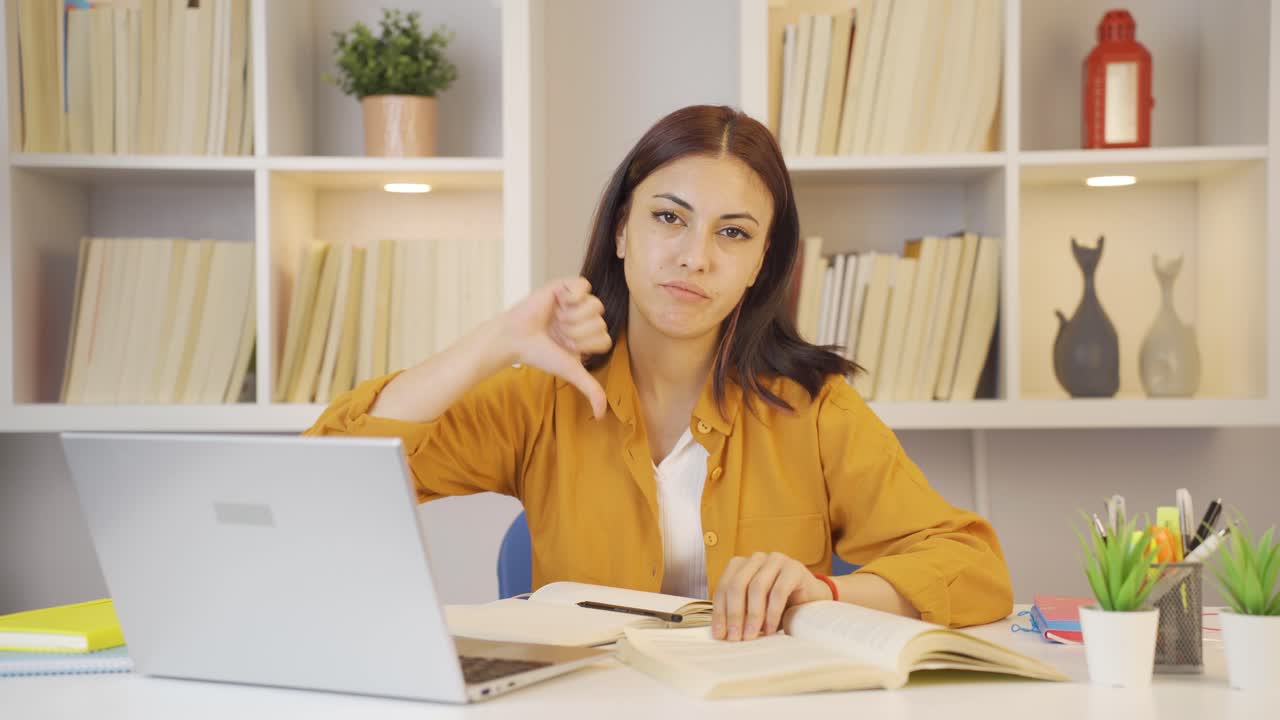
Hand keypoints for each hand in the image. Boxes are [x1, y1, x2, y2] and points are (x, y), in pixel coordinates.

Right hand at [501, 277, 612, 417]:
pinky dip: (573, 296)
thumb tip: (601, 416)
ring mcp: (576, 301)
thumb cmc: (539, 354)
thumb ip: (590, 388)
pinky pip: (584, 285)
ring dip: (573, 317)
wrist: (515, 338)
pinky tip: (560, 302)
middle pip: (601, 322)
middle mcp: (585, 318)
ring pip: (595, 305)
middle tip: (558, 333)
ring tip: (556, 319)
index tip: (567, 347)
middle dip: (578, 332)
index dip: (587, 345)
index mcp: (589, 336)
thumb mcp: (570, 370)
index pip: (605, 339)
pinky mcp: (565, 286)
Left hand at [711, 552, 833, 641]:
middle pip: (737, 585)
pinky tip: (770, 629)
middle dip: (734, 614)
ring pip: (756, 587)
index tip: (720, 635)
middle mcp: (756, 559)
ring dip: (753, 615)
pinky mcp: (794, 568)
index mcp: (741, 565)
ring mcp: (775, 560)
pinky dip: (772, 613)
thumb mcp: (754, 610)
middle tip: (735, 637)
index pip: (723, 587)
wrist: (812, 600)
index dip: (719, 612)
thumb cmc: (779, 606)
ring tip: (752, 635)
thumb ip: (738, 614)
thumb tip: (720, 633)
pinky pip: (778, 591)